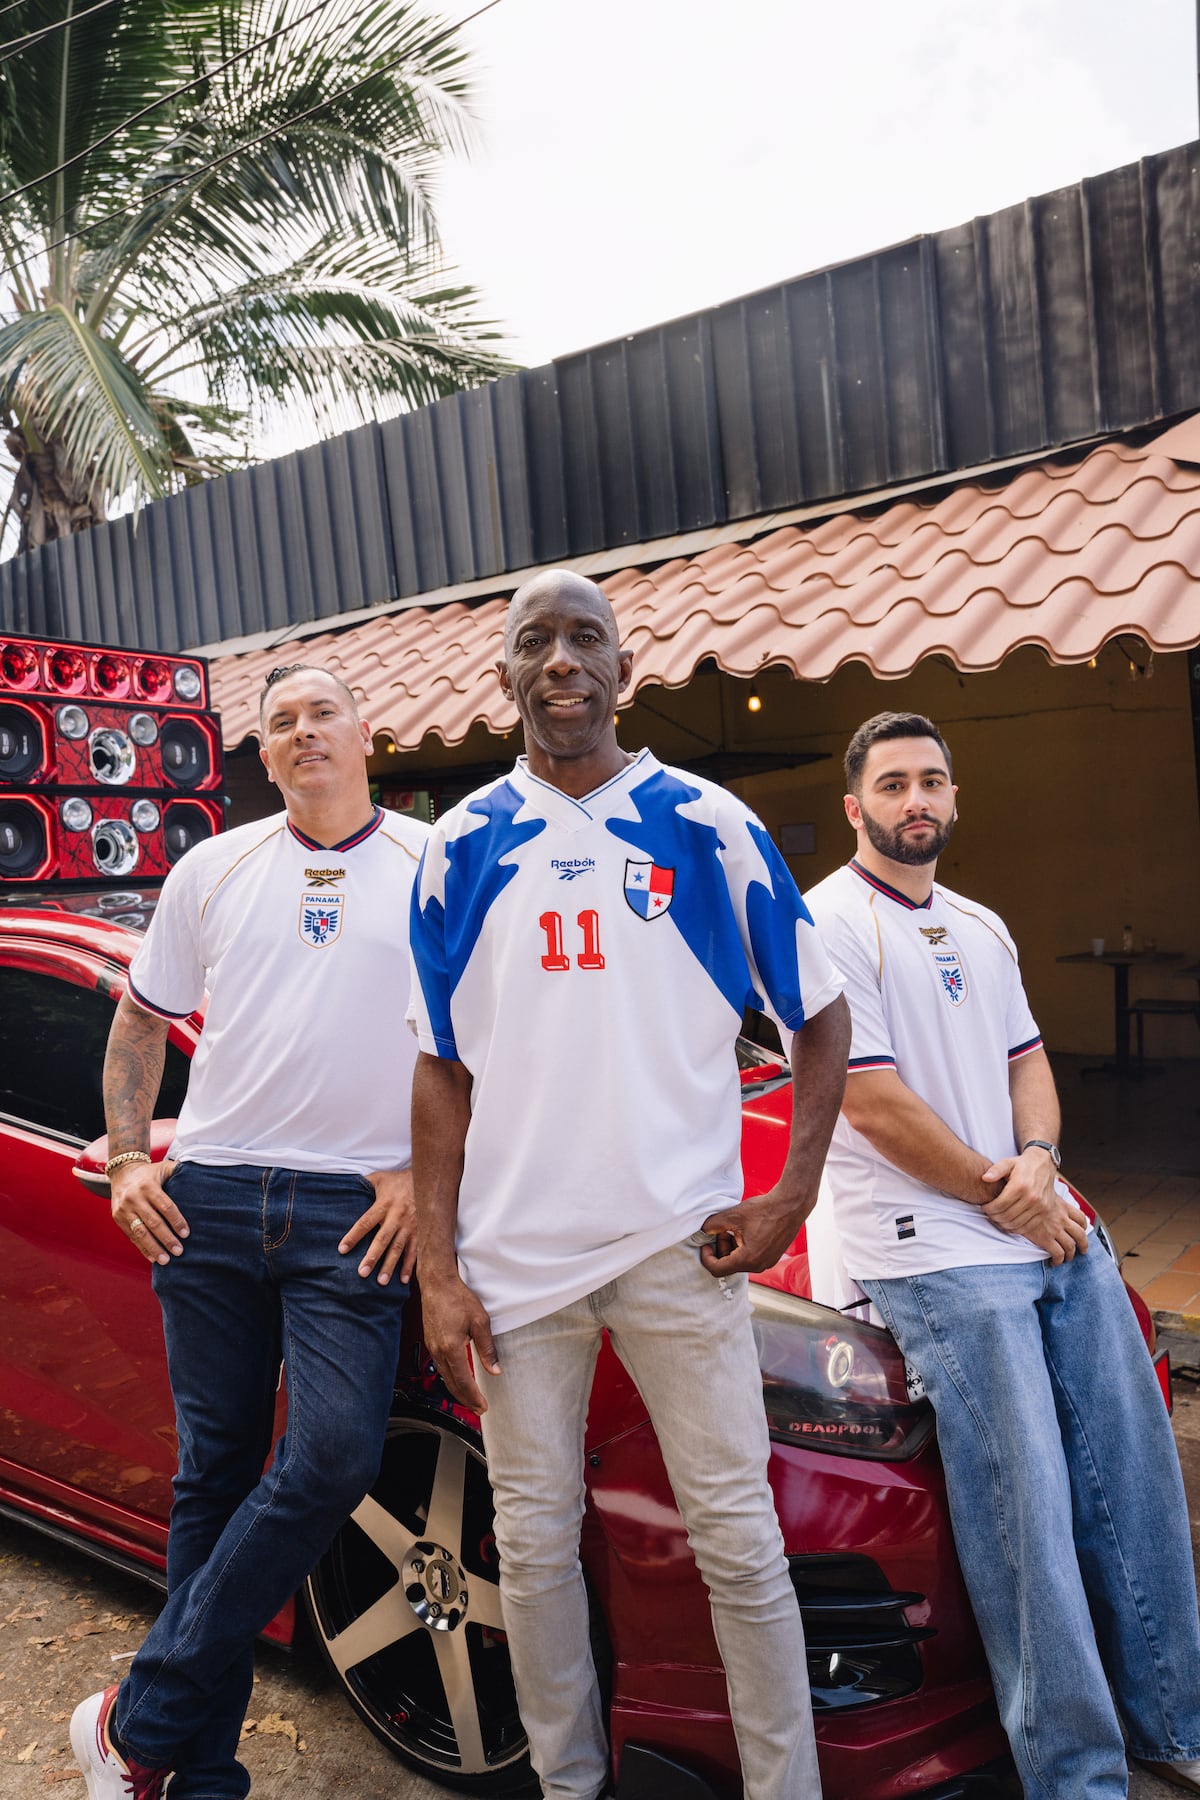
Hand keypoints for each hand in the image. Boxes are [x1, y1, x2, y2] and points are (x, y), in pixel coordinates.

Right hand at [111, 1160, 184, 1264]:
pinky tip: (153, 1258)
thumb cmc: (150, 1173)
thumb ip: (179, 1172)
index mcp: (148, 1186)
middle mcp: (134, 1198)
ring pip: (140, 1232)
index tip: (186, 1234)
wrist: (122, 1173)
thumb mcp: (163, 1168)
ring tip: (166, 1260)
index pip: (165, 1206)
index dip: (176, 1220)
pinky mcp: (118, 1219)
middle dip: (167, 1238)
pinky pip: (131, 1236)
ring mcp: (124, 1210)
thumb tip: (201, 1174)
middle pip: (153, 1222)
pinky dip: (142, 1248)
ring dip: (154, 1248)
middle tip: (179, 1251)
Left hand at [338, 1168, 416, 1284]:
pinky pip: (415, 1250)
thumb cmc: (398, 1181)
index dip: (354, 1236)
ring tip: (381, 1281)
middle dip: (373, 1257)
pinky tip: (404, 1280)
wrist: (428, 1179)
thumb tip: (345, 1186)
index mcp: (384, 1204)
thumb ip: (364, 1184)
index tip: (342, 1250)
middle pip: (382, 1239)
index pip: (365, 1222)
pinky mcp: (420, 1232)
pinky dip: (410, 1266)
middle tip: (362, 1273)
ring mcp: (410, 1226)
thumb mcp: (380, 1178)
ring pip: (398, 1248)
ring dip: (390, 1265)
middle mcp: (396, 1217)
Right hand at [419, 1270, 499, 1412]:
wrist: (437, 1284)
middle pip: (452, 1384)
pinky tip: (458, 1380)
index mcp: (451, 1347)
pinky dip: (450, 1379)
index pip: (463, 1381)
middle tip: (479, 1409)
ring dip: (457, 1391)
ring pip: (445, 1377)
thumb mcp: (480, 1321)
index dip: (473, 1397)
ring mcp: (432, 1347)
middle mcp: (438, 1351)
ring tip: (470, 1399)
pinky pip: (440, 1367)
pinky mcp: (430, 1343)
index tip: (483, 1406)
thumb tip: (495, 1369)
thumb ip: (487, 1348)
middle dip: (466, 1399)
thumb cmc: (457, 1298)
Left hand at [700, 1177, 818, 1276]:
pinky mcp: (772, 1257)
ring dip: (732, 1248)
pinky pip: (751, 1258)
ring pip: (740, 1262)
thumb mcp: (733, 1215)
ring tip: (735, 1229)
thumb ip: (713, 1225)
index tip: (705, 1244)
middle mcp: (758, 1266)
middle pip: (729, 1266)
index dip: (706, 1257)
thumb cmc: (765, 1209)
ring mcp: (767, 1262)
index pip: (717, 1269)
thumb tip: (704, 1231)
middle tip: (722, 1231)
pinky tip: (746, 1231)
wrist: (790, 1205)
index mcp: (747, 1259)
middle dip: (721, 1249)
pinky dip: (743, 1248)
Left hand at [980, 1148, 1088, 1263]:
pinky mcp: (1045, 1212)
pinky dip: (1016, 1228)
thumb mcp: (1007, 1162)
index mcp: (1020, 1185)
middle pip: (1006, 1216)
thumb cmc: (1022, 1165)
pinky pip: (1028, 1227)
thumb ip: (996, 1170)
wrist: (1044, 1165)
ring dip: (1003, 1224)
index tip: (984, 1207)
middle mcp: (1032, 1197)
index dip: (988, 1209)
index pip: (999, 1205)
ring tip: (997, 1218)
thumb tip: (985, 1178)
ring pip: (1016, 1224)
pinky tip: (1009, 1223)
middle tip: (989, 1213)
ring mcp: (1040, 1206)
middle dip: (994, 1217)